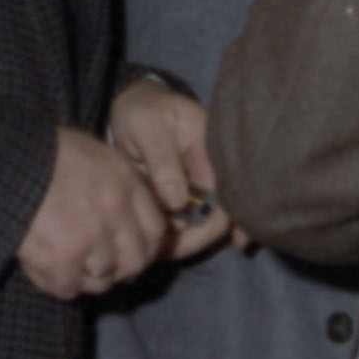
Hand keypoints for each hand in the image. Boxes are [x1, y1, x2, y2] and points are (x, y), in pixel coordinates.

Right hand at [19, 123, 172, 300]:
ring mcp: (90, 237)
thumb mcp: (91, 155)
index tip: (130, 252)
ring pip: (103, 278)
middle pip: (135, 261)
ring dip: (85, 277)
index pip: (156, 230)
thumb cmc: (40, 154)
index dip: (145, 247)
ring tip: (67, 265)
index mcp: (125, 182)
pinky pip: (69, 288)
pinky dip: (56, 283)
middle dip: (119, 269)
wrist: (1, 162)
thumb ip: (116, 184)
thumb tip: (129, 218)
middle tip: (99, 267)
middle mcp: (115, 211)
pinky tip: (45, 268)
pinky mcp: (61, 259)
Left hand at [108, 75, 235, 257]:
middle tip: (166, 252)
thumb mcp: (148, 128)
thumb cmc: (142, 113)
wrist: (134, 107)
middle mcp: (215, 170)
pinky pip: (191, 222)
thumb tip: (178, 202)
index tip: (194, 244)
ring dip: (185, 240)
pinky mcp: (189, 194)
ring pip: (204, 223)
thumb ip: (163, 161)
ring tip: (158, 249)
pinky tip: (165, 249)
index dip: (214, 223)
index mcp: (214, 149)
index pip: (225, 193)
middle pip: (220, 215)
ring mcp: (202, 184)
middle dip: (197, 238)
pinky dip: (180, 238)